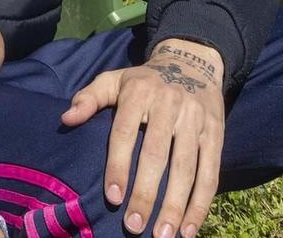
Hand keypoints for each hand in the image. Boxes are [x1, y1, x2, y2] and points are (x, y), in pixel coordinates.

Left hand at [63, 39, 227, 237]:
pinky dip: (201, 204)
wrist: (192, 62)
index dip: (119, 165)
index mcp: (139, 93)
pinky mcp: (215, 135)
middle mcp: (169, 105)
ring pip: (187, 169)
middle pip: (157, 155)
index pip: (126, 132)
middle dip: (146, 194)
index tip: (113, 196)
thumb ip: (89, 98)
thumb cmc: (144, 81)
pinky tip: (189, 229)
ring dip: (175, 206)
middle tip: (133, 226)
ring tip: (162, 236)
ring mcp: (195, 121)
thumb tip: (67, 118)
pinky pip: (210, 173)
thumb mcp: (114, 80)